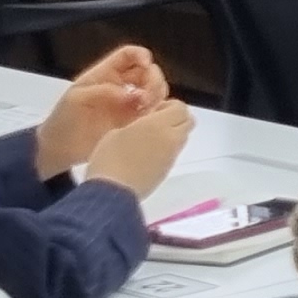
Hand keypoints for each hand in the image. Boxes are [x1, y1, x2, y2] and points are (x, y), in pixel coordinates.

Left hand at [32, 45, 170, 178]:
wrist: (60, 149)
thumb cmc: (64, 119)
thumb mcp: (76, 99)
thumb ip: (103, 91)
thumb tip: (131, 94)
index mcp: (105, 74)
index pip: (128, 55)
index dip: (141, 55)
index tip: (146, 64)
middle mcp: (122, 87)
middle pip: (148, 72)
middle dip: (154, 79)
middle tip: (147, 96)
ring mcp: (129, 105)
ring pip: (155, 92)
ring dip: (157, 96)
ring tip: (147, 109)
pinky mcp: (134, 123)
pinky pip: (154, 113)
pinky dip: (157, 113)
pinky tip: (149, 119)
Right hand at [80, 100, 195, 199]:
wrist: (113, 190)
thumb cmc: (109, 157)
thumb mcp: (116, 131)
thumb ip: (138, 123)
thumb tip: (146, 122)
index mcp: (159, 125)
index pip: (181, 108)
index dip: (169, 106)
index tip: (153, 109)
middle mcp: (171, 139)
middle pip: (188, 121)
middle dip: (176, 118)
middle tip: (154, 122)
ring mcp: (172, 156)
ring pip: (182, 137)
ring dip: (171, 133)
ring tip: (147, 139)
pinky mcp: (168, 170)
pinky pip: (173, 153)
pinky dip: (166, 148)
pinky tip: (146, 154)